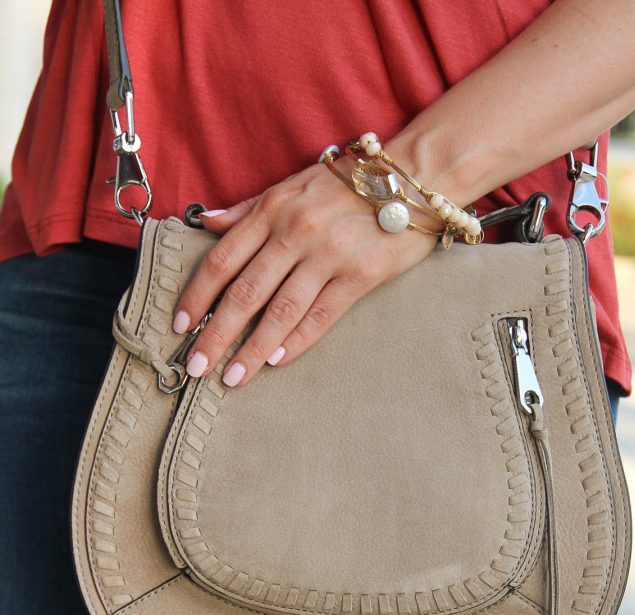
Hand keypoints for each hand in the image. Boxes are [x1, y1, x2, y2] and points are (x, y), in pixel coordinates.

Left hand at [172, 161, 437, 387]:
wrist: (413, 178)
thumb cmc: (350, 183)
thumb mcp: (293, 185)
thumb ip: (248, 209)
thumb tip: (205, 222)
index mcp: (273, 209)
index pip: (223, 259)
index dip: (198, 295)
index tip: (180, 326)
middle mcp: (295, 232)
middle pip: (245, 293)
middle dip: (217, 334)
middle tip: (197, 366)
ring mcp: (328, 255)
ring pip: (280, 311)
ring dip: (252, 349)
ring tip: (232, 376)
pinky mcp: (360, 275)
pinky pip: (321, 315)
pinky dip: (297, 340)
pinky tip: (277, 361)